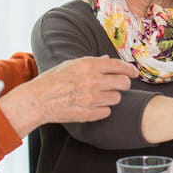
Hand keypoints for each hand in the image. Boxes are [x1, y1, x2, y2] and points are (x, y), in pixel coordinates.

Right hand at [0, 56, 137, 132]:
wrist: (39, 100)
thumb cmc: (53, 80)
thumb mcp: (72, 65)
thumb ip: (93, 62)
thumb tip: (108, 59)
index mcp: (89, 65)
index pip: (119, 65)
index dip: (130, 69)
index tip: (134, 72)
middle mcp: (93, 80)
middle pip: (124, 83)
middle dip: (124, 84)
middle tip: (119, 85)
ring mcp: (92, 98)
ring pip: (117, 98)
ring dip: (112, 97)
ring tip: (100, 95)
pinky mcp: (90, 113)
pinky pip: (107, 111)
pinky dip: (103, 109)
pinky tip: (93, 105)